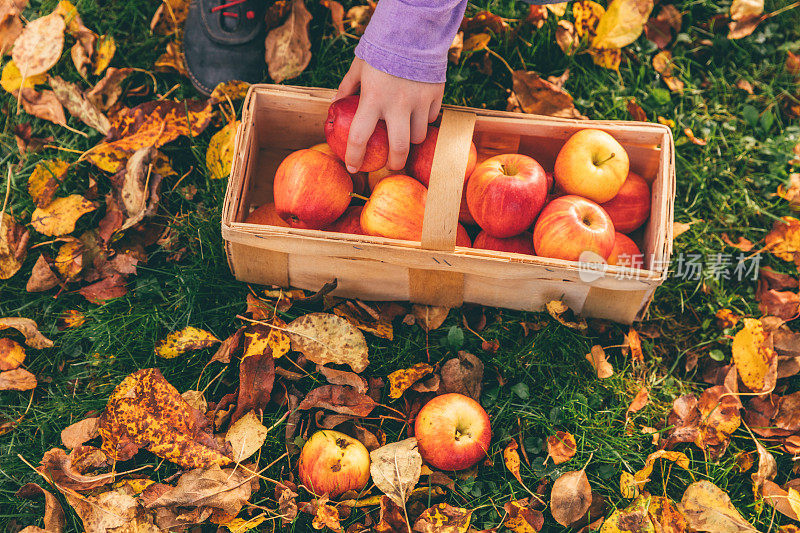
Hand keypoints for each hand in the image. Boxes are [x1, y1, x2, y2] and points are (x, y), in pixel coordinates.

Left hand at [335, 58, 444, 172]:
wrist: (413, 29)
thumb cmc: (381, 49)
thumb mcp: (359, 67)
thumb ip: (347, 88)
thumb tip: (336, 106)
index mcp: (373, 99)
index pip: (360, 138)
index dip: (355, 157)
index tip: (353, 167)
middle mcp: (397, 105)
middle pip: (399, 149)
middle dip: (394, 163)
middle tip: (390, 164)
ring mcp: (419, 102)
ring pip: (418, 137)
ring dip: (410, 140)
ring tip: (404, 134)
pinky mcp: (435, 96)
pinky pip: (430, 119)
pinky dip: (423, 120)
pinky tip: (417, 113)